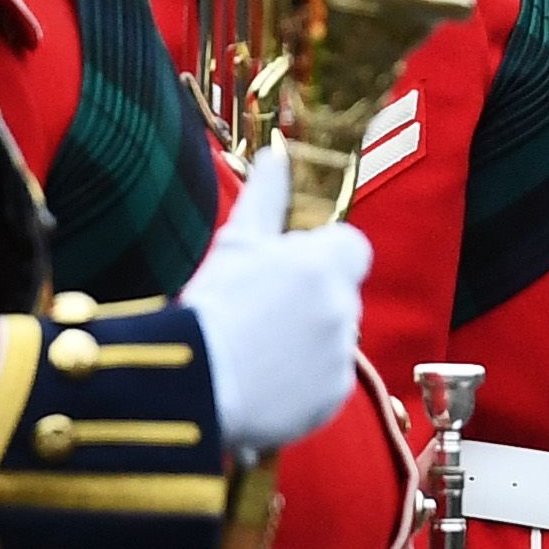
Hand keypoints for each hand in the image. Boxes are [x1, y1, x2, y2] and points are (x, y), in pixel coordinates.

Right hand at [181, 159, 371, 457]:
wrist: (196, 383)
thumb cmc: (212, 307)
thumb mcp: (236, 243)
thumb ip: (266, 197)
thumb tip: (276, 154)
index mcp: (324, 263)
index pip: (352, 246)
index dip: (323, 255)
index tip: (289, 269)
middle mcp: (342, 306)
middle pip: (340, 294)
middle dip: (311, 299)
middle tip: (262, 313)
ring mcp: (341, 354)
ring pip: (334, 338)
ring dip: (308, 341)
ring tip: (257, 349)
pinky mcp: (334, 395)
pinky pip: (328, 380)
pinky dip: (305, 381)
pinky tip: (265, 379)